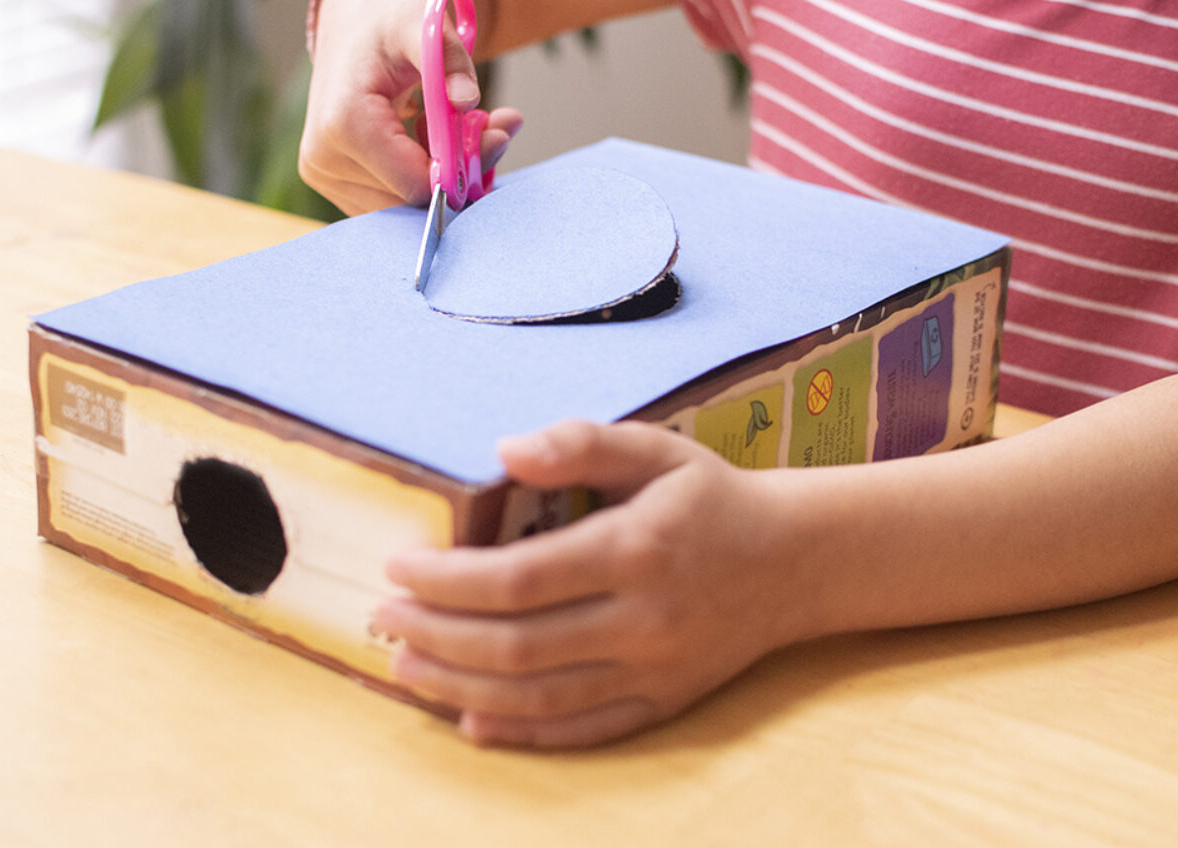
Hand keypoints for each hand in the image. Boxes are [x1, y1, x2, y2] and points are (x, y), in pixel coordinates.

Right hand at [298, 0, 521, 215]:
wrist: (350, 26)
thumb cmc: (386, 23)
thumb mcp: (422, 21)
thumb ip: (450, 58)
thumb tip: (467, 100)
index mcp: (344, 124)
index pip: (416, 183)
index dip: (462, 167)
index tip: (494, 132)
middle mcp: (324, 159)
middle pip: (412, 201)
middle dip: (460, 172)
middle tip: (490, 128)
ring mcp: (325, 177)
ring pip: (406, 206)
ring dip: (443, 176)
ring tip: (457, 127)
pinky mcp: (334, 185)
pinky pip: (392, 201)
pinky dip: (423, 179)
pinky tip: (432, 142)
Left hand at [372, 421, 813, 747]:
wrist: (794, 561)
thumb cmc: (709, 497)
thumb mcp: (655, 448)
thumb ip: (581, 442)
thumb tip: (503, 450)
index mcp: (636, 549)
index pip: (518, 579)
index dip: (446, 580)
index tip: (397, 566)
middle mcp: (644, 620)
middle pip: (517, 647)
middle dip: (436, 637)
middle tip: (383, 619)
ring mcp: (655, 671)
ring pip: (539, 697)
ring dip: (459, 688)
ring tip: (404, 665)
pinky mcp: (663, 704)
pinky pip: (582, 731)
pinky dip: (521, 734)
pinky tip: (470, 721)